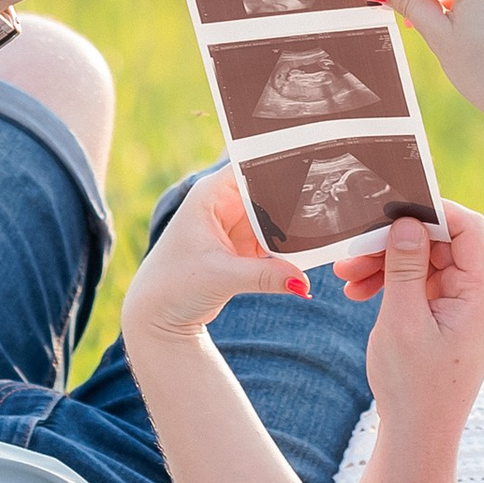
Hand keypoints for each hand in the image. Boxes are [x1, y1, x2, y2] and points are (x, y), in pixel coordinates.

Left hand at [123, 168, 311, 351]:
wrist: (157, 317)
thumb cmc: (174, 286)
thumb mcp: (221, 276)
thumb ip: (265, 276)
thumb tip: (303, 280)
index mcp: (211, 194)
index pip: (252, 167)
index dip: (279, 165)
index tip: (311, 167)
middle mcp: (223, 204)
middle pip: (269, 193)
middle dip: (293, 202)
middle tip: (326, 206)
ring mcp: (234, 226)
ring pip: (275, 219)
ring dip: (293, 229)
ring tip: (323, 233)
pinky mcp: (241, 248)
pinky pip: (273, 241)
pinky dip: (287, 249)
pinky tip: (307, 254)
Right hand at [336, 202, 483, 443]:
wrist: (418, 438)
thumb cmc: (412, 386)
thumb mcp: (402, 321)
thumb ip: (405, 266)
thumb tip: (408, 222)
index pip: (469, 228)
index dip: (433, 209)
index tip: (391, 206)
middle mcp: (482, 296)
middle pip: (443, 243)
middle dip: (396, 242)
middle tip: (352, 249)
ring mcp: (466, 307)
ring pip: (428, 262)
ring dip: (387, 263)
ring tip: (345, 277)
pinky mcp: (449, 317)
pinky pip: (423, 284)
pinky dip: (393, 283)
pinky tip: (359, 292)